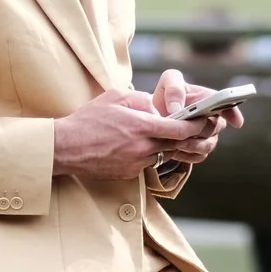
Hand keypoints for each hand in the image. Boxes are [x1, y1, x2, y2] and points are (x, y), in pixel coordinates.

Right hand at [51, 69, 212, 181]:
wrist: (66, 148)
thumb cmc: (88, 119)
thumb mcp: (116, 97)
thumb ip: (143, 101)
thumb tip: (159, 109)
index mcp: (142, 127)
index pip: (180, 129)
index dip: (196, 125)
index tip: (204, 120)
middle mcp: (143, 148)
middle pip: (177, 144)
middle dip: (188, 136)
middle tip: (196, 128)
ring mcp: (136, 163)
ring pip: (163, 154)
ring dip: (166, 145)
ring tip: (161, 134)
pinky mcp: (129, 173)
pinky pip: (147, 163)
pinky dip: (149, 154)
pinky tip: (139, 145)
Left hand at [146, 66, 243, 168]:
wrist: (154, 116)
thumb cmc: (165, 96)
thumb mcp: (168, 81)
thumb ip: (174, 89)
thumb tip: (177, 109)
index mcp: (210, 100)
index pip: (229, 105)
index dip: (234, 114)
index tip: (237, 122)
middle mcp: (212, 119)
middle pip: (214, 128)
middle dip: (200, 131)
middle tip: (183, 131)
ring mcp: (206, 137)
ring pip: (208, 145)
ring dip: (193, 145)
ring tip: (176, 142)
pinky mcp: (197, 151)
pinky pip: (198, 157)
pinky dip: (187, 155)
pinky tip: (174, 151)